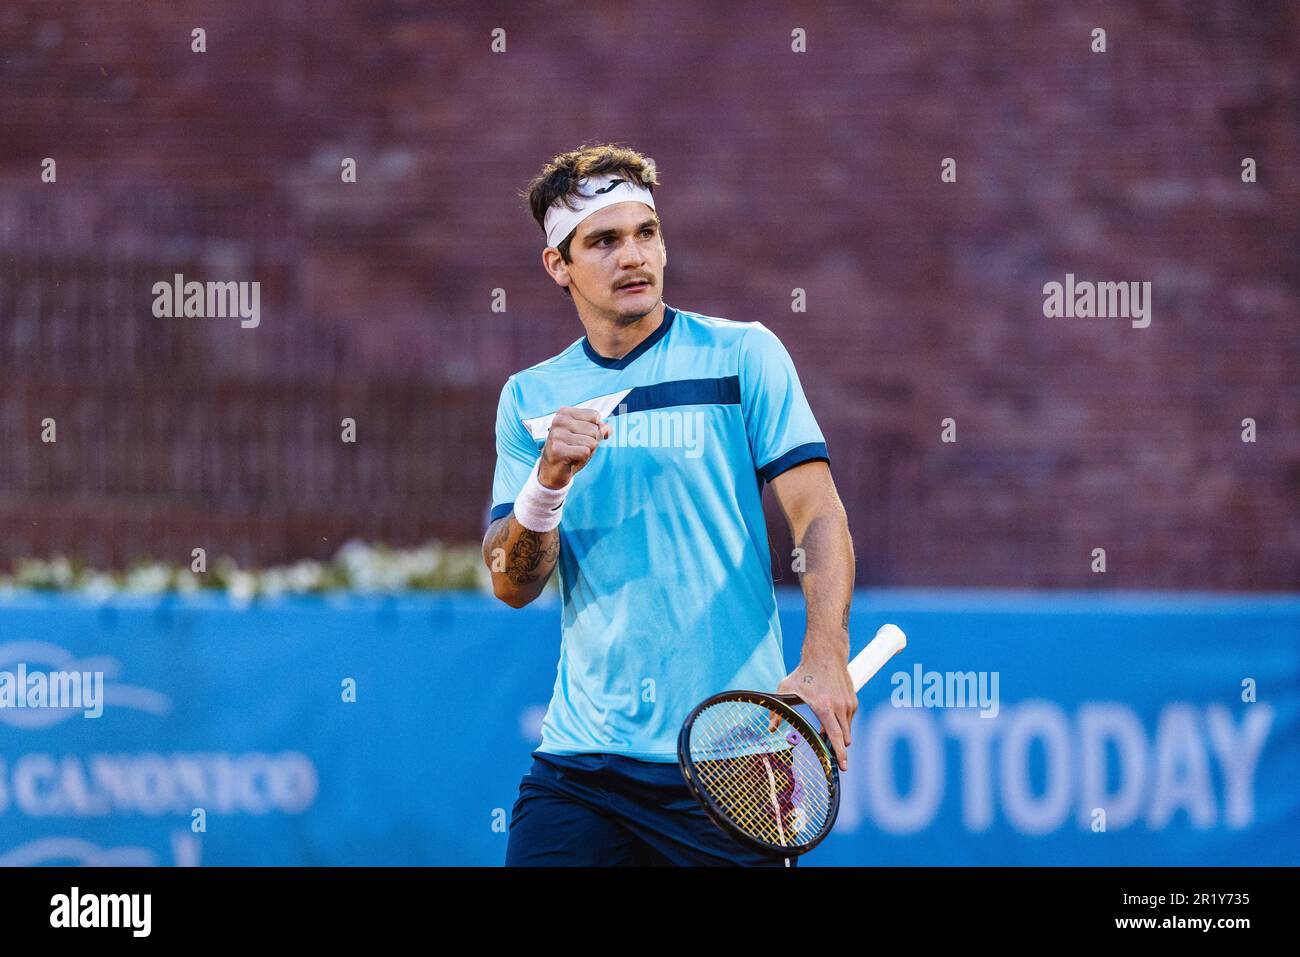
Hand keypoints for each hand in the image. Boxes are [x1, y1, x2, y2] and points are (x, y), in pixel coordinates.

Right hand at [539, 407, 610, 488]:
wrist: (552, 470)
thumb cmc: (570, 450)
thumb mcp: (587, 437)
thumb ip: (600, 429)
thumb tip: (607, 429)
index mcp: (565, 413)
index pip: (595, 416)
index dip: (595, 430)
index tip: (580, 437)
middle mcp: (559, 420)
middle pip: (594, 430)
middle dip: (590, 443)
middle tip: (575, 448)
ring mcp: (557, 434)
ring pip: (592, 442)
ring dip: (586, 452)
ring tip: (573, 454)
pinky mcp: (557, 449)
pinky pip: (585, 452)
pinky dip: (582, 459)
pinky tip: (570, 460)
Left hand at [771, 652, 856, 771]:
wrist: (825, 655)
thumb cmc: (803, 673)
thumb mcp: (785, 689)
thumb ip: (777, 710)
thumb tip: (770, 728)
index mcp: (824, 707)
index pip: (835, 736)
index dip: (839, 753)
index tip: (843, 766)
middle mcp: (840, 707)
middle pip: (844, 739)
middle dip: (839, 749)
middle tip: (830, 755)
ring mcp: (848, 704)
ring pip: (846, 731)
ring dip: (838, 735)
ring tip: (824, 729)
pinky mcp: (853, 701)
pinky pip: (848, 721)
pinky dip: (841, 724)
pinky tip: (830, 716)